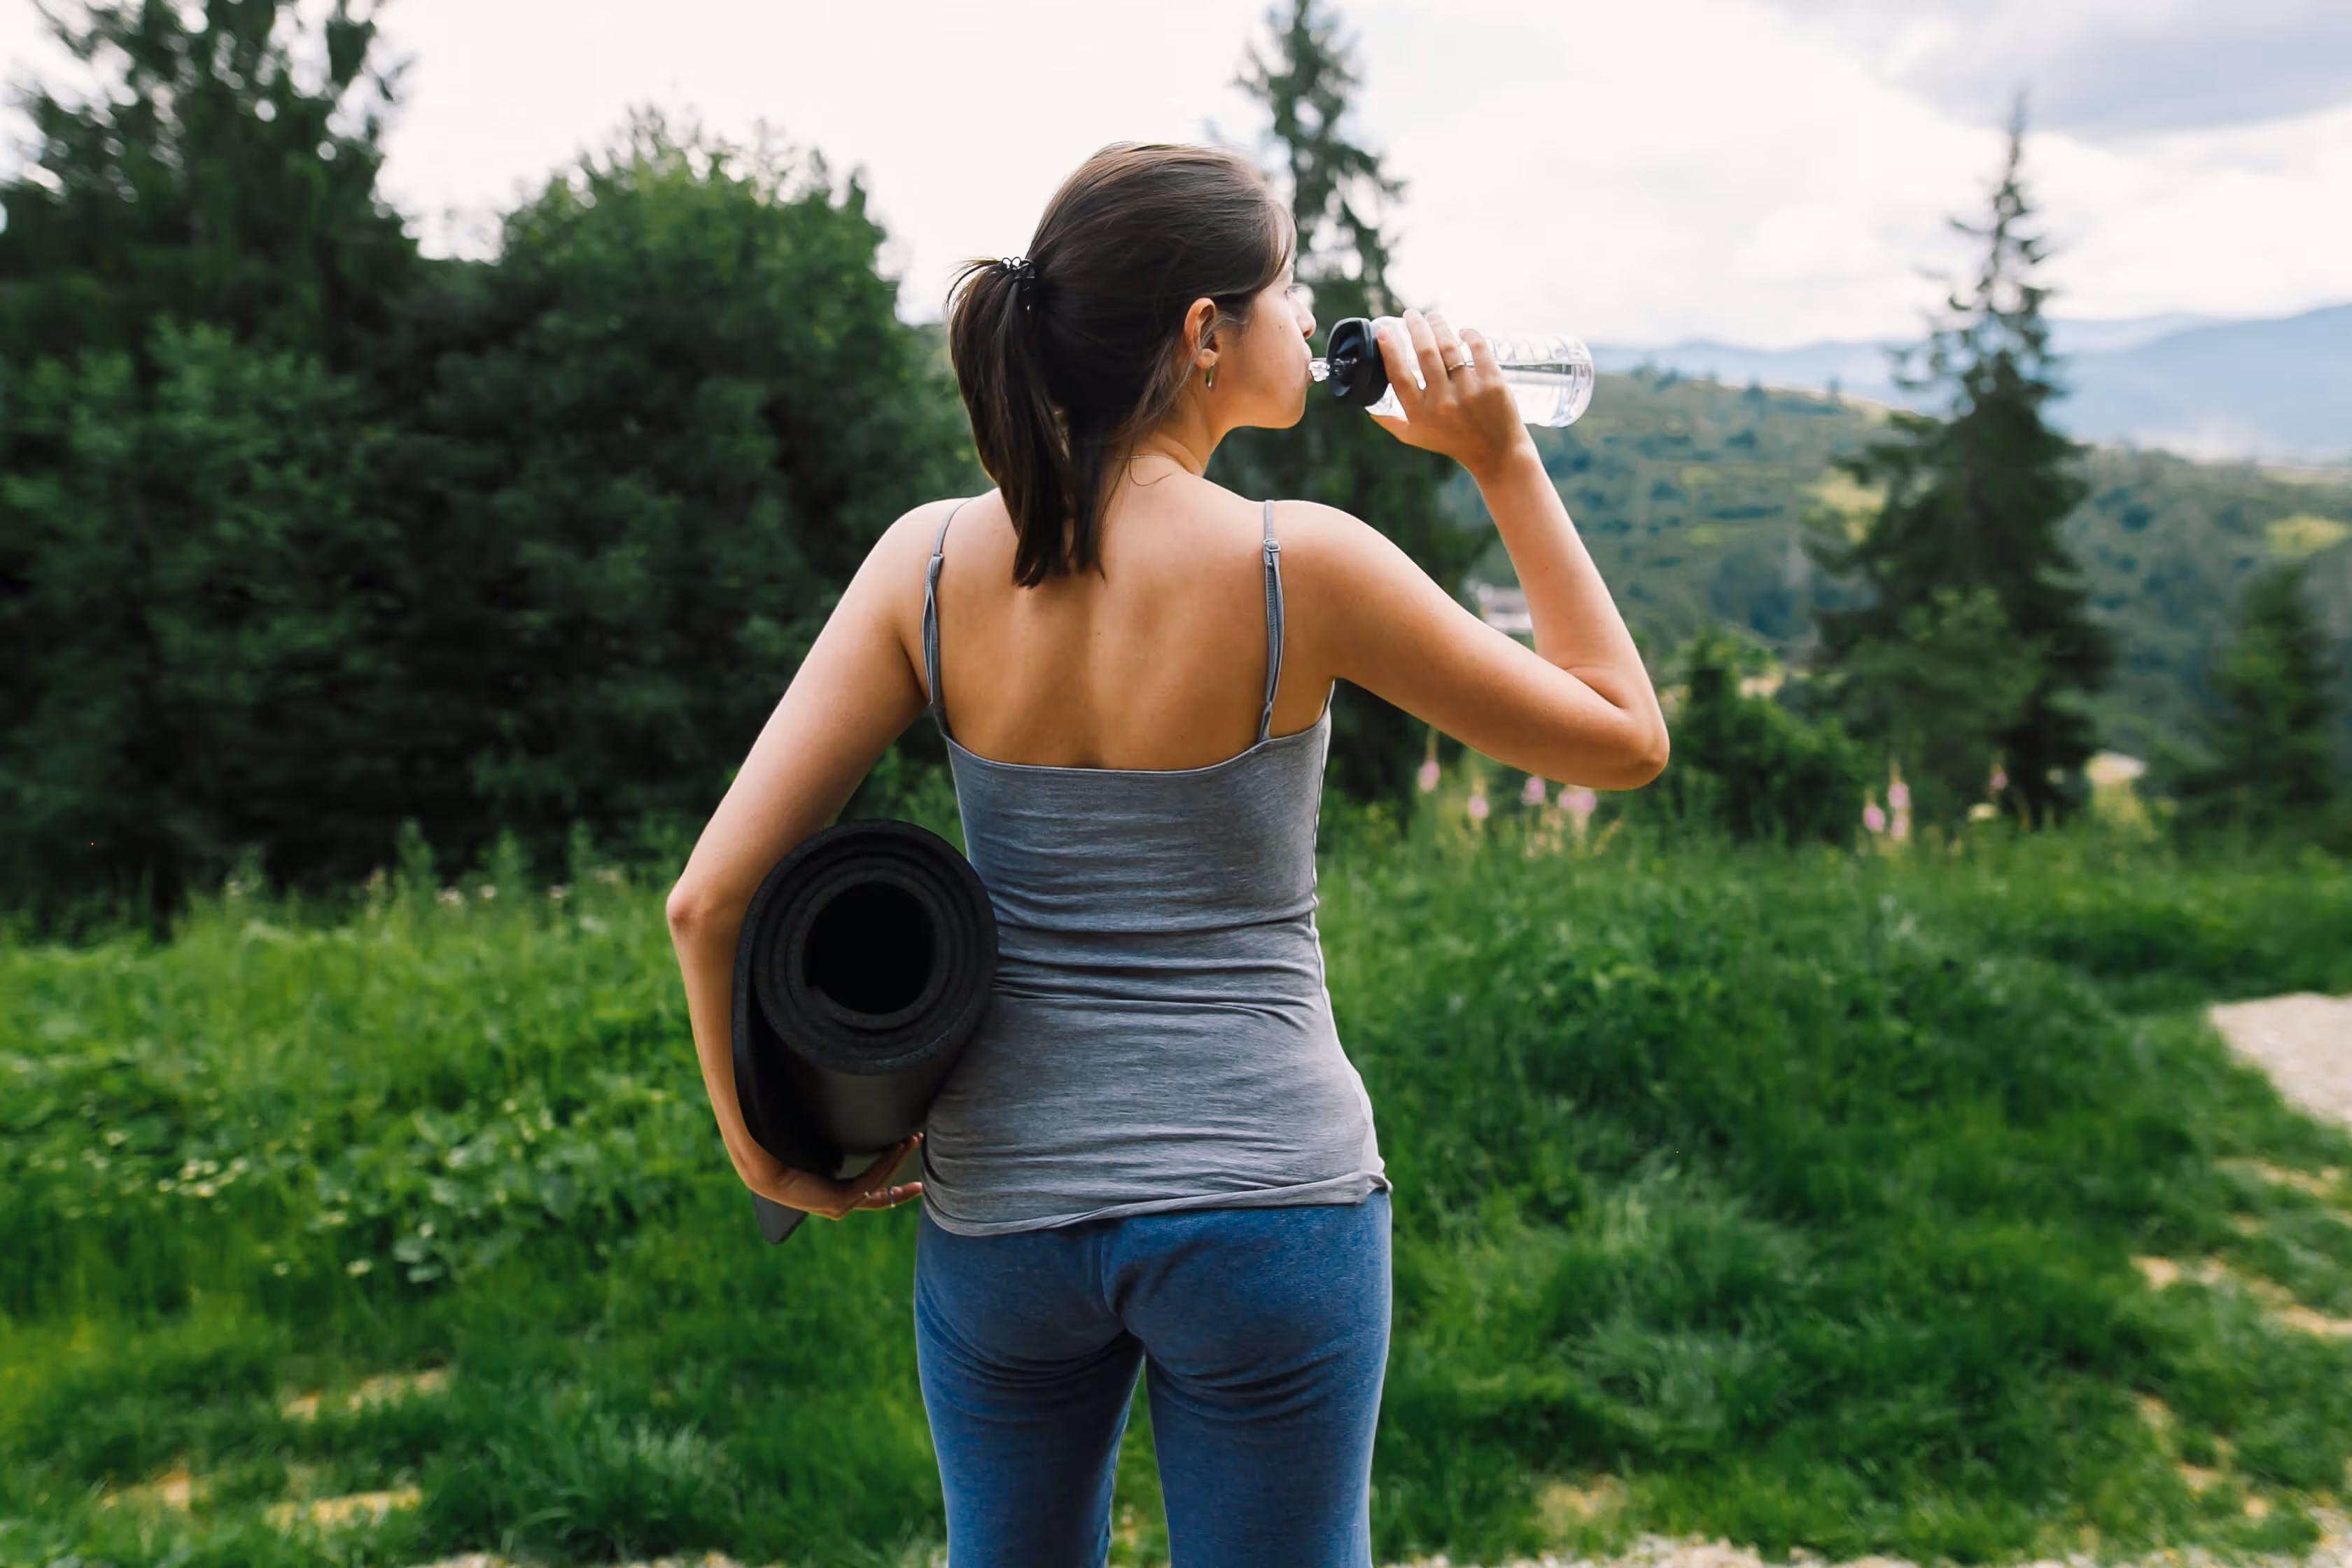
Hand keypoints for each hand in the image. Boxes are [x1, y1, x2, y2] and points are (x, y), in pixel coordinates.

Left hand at [737, 1132, 923, 1220]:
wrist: (763, 1164)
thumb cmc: (782, 1151)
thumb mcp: (814, 1146)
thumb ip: (830, 1140)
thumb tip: (841, 1112)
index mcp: (832, 1194)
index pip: (868, 1194)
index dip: (891, 1187)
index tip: (911, 1182)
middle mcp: (837, 1205)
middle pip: (880, 1198)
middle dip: (903, 1187)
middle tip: (923, 1175)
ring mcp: (839, 1206)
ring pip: (878, 1184)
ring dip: (897, 1161)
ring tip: (913, 1139)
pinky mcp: (838, 1201)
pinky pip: (869, 1181)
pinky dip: (886, 1164)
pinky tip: (897, 1147)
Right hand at [1364, 307, 1533, 478]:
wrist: (1495, 453)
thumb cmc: (1452, 442)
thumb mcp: (1416, 437)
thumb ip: (1392, 422)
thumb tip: (1369, 408)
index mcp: (1420, 413)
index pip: (1399, 376)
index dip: (1389, 350)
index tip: (1384, 330)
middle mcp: (1443, 402)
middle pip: (1425, 353)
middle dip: (1416, 326)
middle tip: (1411, 314)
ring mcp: (1469, 391)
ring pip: (1450, 347)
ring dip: (1439, 326)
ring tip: (1433, 318)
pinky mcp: (1492, 383)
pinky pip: (1478, 349)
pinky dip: (1470, 334)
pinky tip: (1463, 331)